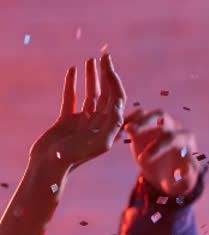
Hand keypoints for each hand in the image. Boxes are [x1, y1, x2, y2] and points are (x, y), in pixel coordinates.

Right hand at [30, 56, 125, 172]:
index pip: (116, 100)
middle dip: (106, 75)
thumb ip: (111, 126)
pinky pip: (72, 98)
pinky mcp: (67, 120)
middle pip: (106, 94)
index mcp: (109, 128)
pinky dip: (73, 84)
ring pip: (91, 95)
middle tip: (105, 56)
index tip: (110, 66)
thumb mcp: (98, 143)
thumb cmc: (74, 158)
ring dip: (92, 77)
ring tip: (91, 60)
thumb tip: (120, 107)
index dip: (115, 82)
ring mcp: (83, 121)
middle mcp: (99, 124)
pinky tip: (73, 70)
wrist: (49, 166)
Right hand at [124, 110, 199, 195]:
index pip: (174, 138)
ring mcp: (159, 124)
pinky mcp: (145, 125)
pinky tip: (115, 132)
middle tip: (134, 141)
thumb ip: (185, 177)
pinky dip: (127, 121)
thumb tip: (183, 171)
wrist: (166, 174)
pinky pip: (137, 117)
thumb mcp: (182, 182)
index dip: (158, 146)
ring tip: (125, 129)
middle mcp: (174, 128)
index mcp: (185, 140)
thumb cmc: (177, 178)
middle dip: (147, 128)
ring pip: (150, 114)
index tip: (142, 160)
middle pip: (163, 119)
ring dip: (137, 119)